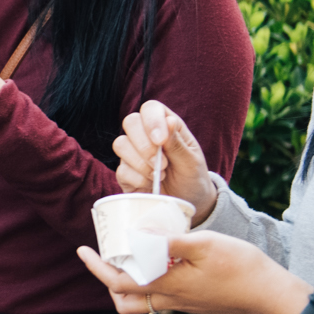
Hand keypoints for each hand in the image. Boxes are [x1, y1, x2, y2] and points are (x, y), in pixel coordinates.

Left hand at [75, 232, 312, 313]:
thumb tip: (138, 232)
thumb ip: (169, 241)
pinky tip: (159, 259)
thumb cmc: (241, 266)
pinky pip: (162, 297)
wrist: (271, 293)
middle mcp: (171, 300)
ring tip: (130, 256)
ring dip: (129, 283)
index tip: (83, 249)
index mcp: (167, 285)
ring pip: (143, 302)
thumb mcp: (204, 244)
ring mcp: (183, 304)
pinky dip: (151, 281)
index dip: (97, 267)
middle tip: (105, 255)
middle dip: (109, 279)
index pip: (119, 283)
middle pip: (125, 301)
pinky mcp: (194, 302)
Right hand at [113, 100, 217, 221]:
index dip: (152, 120)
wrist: (188, 204)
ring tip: (160, 175)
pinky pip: (121, 169)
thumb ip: (178, 143)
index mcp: (166, 126)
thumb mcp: (192, 162)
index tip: (161, 141)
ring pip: (120, 144)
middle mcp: (146, 136)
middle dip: (144, 145)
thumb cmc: (193, 178)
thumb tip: (169, 120)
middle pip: (130, 122)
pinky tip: (150, 183)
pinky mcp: (125, 173)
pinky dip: (138, 178)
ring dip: (141, 163)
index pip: (150, 108)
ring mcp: (133, 154)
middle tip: (162, 164)